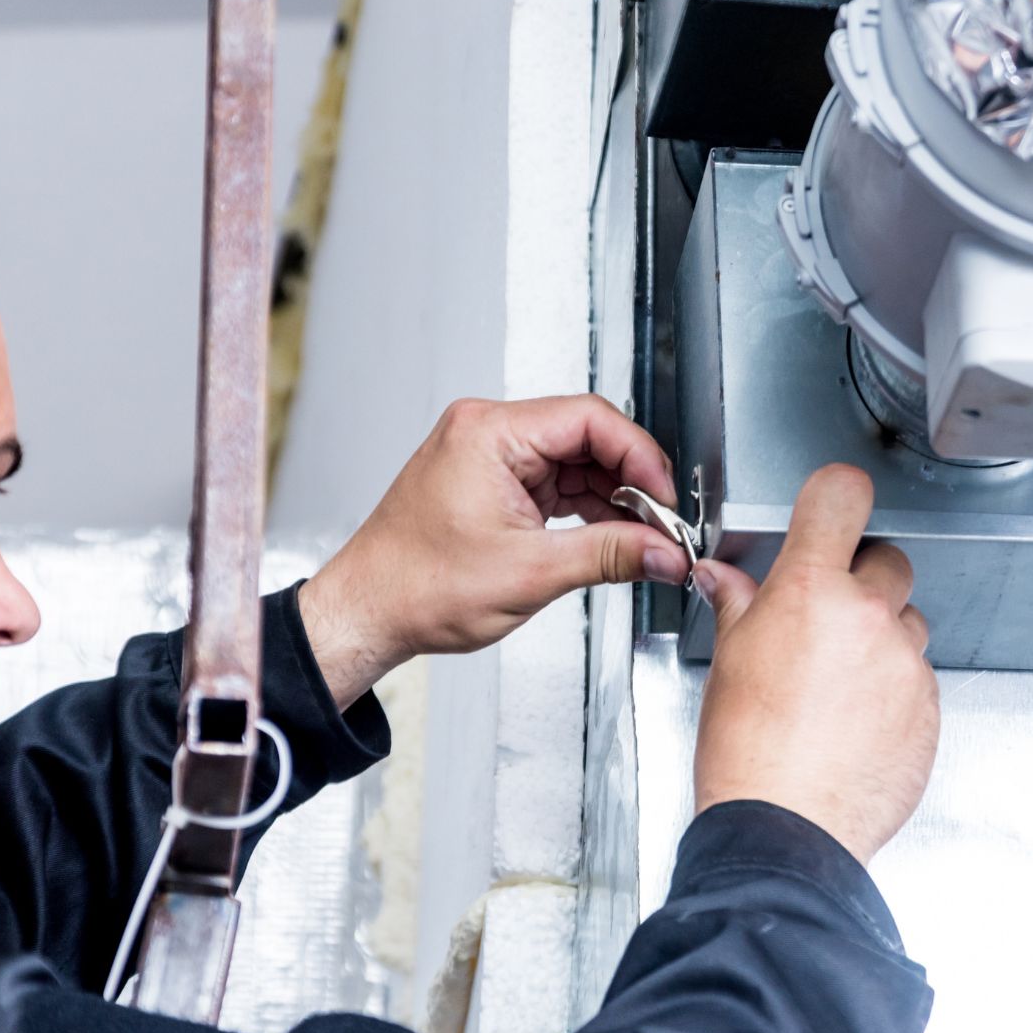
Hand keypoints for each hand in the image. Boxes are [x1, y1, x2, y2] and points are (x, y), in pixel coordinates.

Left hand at [299, 395, 687, 704]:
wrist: (367, 614)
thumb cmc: (416, 588)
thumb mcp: (530, 573)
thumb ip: (609, 555)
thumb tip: (663, 550)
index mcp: (488, 432)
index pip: (590, 419)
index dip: (639, 457)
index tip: (664, 498)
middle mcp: (486, 432)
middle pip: (587, 436)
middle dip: (630, 481)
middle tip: (662, 524)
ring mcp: (489, 456)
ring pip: (575, 461)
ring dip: (611, 499)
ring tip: (641, 539)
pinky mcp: (491, 482)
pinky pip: (554, 482)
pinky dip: (585, 509)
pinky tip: (609, 537)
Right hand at [690, 464, 937, 864]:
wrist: (784, 828)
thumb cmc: (748, 752)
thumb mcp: (730, 661)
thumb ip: (739, 605)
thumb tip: (724, 579)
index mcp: (810, 590)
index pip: (841, 497)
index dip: (837, 496)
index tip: (834, 506)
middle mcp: (868, 616)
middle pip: (887, 560)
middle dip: (860, 580)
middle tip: (825, 618)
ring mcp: (905, 663)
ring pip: (906, 621)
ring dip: (880, 637)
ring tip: (836, 681)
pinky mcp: (929, 707)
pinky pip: (917, 676)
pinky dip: (893, 688)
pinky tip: (854, 720)